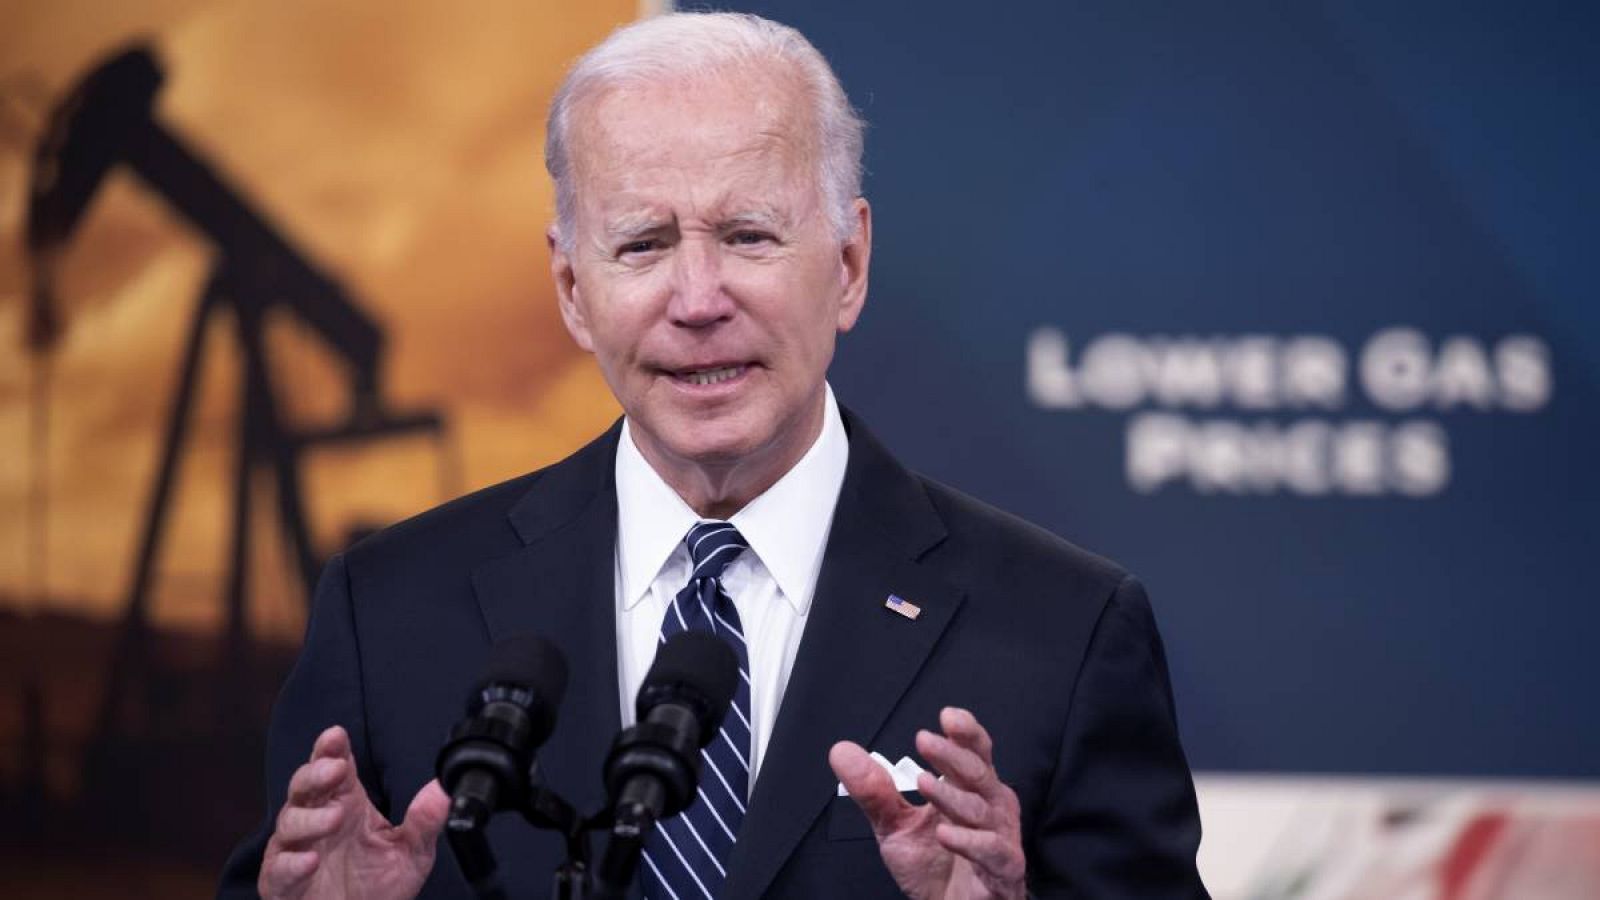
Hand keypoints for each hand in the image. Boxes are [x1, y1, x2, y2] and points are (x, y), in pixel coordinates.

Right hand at [259, 725, 449, 899]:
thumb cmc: (378, 886)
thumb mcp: (411, 853)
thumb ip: (424, 822)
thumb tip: (443, 791)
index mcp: (346, 803)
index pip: (334, 766)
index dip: (330, 748)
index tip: (336, 735)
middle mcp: (317, 819)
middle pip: (305, 786)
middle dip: (316, 772)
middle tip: (336, 768)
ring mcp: (296, 849)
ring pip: (290, 822)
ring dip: (311, 818)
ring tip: (336, 817)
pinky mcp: (282, 881)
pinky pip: (279, 867)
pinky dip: (292, 863)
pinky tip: (309, 861)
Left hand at [829, 708, 1025, 899]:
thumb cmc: (934, 867)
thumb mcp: (894, 826)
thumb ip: (874, 790)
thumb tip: (842, 751)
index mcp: (970, 790)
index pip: (974, 752)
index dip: (966, 733)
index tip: (946, 716)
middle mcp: (990, 807)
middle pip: (979, 772)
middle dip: (953, 755)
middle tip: (924, 740)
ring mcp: (1000, 837)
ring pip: (981, 808)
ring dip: (951, 795)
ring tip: (924, 783)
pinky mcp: (1004, 870)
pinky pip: (992, 850)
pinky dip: (969, 841)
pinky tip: (945, 833)